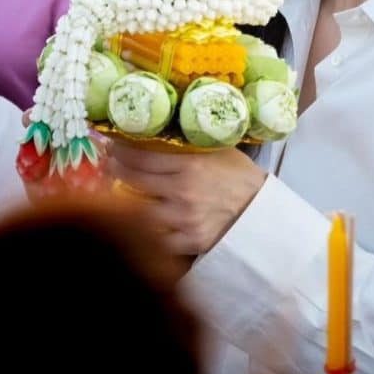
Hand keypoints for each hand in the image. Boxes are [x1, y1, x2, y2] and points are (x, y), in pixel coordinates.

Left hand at [107, 142, 265, 255]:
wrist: (263, 214)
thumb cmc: (241, 176)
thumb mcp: (219, 150)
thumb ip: (190, 145)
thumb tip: (158, 131)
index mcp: (190, 165)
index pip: (141, 156)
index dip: (120, 150)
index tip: (111, 145)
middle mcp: (182, 192)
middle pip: (133, 180)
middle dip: (116, 170)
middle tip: (110, 164)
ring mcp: (183, 220)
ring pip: (138, 210)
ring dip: (127, 199)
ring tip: (121, 190)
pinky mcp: (187, 242)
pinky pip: (156, 236)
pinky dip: (149, 228)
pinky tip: (144, 219)